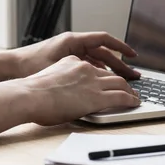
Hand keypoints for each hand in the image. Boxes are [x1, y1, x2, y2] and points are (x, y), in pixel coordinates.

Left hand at [11, 31, 139, 79]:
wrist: (9, 68)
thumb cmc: (29, 67)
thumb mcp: (59, 68)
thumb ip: (80, 72)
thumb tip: (101, 78)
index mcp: (72, 41)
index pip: (103, 40)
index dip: (120, 47)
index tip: (133, 55)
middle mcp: (72, 44)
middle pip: (102, 52)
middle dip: (119, 64)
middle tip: (133, 75)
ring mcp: (68, 52)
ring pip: (95, 60)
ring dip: (109, 69)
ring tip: (121, 81)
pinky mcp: (63, 61)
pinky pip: (86, 65)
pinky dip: (96, 72)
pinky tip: (102, 83)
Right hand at [22, 55, 140, 125]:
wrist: (30, 95)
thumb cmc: (31, 93)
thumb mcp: (49, 78)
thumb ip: (60, 80)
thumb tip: (62, 92)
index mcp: (73, 61)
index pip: (94, 67)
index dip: (103, 75)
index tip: (108, 80)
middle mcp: (85, 68)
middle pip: (110, 73)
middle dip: (122, 79)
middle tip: (130, 86)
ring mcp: (93, 81)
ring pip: (119, 83)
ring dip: (129, 90)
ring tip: (134, 96)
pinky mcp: (98, 96)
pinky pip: (121, 96)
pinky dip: (130, 99)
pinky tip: (134, 102)